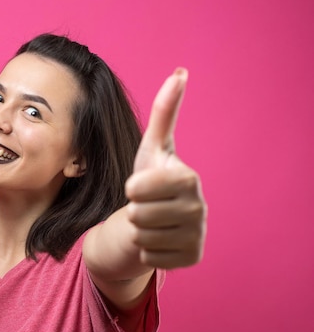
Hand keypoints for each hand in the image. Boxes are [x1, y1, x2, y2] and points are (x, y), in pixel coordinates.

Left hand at [125, 68, 206, 268]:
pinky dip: (146, 250)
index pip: (136, 188)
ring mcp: (199, 236)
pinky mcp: (193, 259)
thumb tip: (180, 73)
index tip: (142, 184)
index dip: (132, 187)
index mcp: (189, 178)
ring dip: (139, 231)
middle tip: (147, 205)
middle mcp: (200, 209)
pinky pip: (148, 257)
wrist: (158, 218)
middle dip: (134, 210)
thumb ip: (164, 112)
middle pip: (137, 215)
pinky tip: (158, 238)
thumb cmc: (152, 177)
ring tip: (152, 221)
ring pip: (141, 238)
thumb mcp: (152, 147)